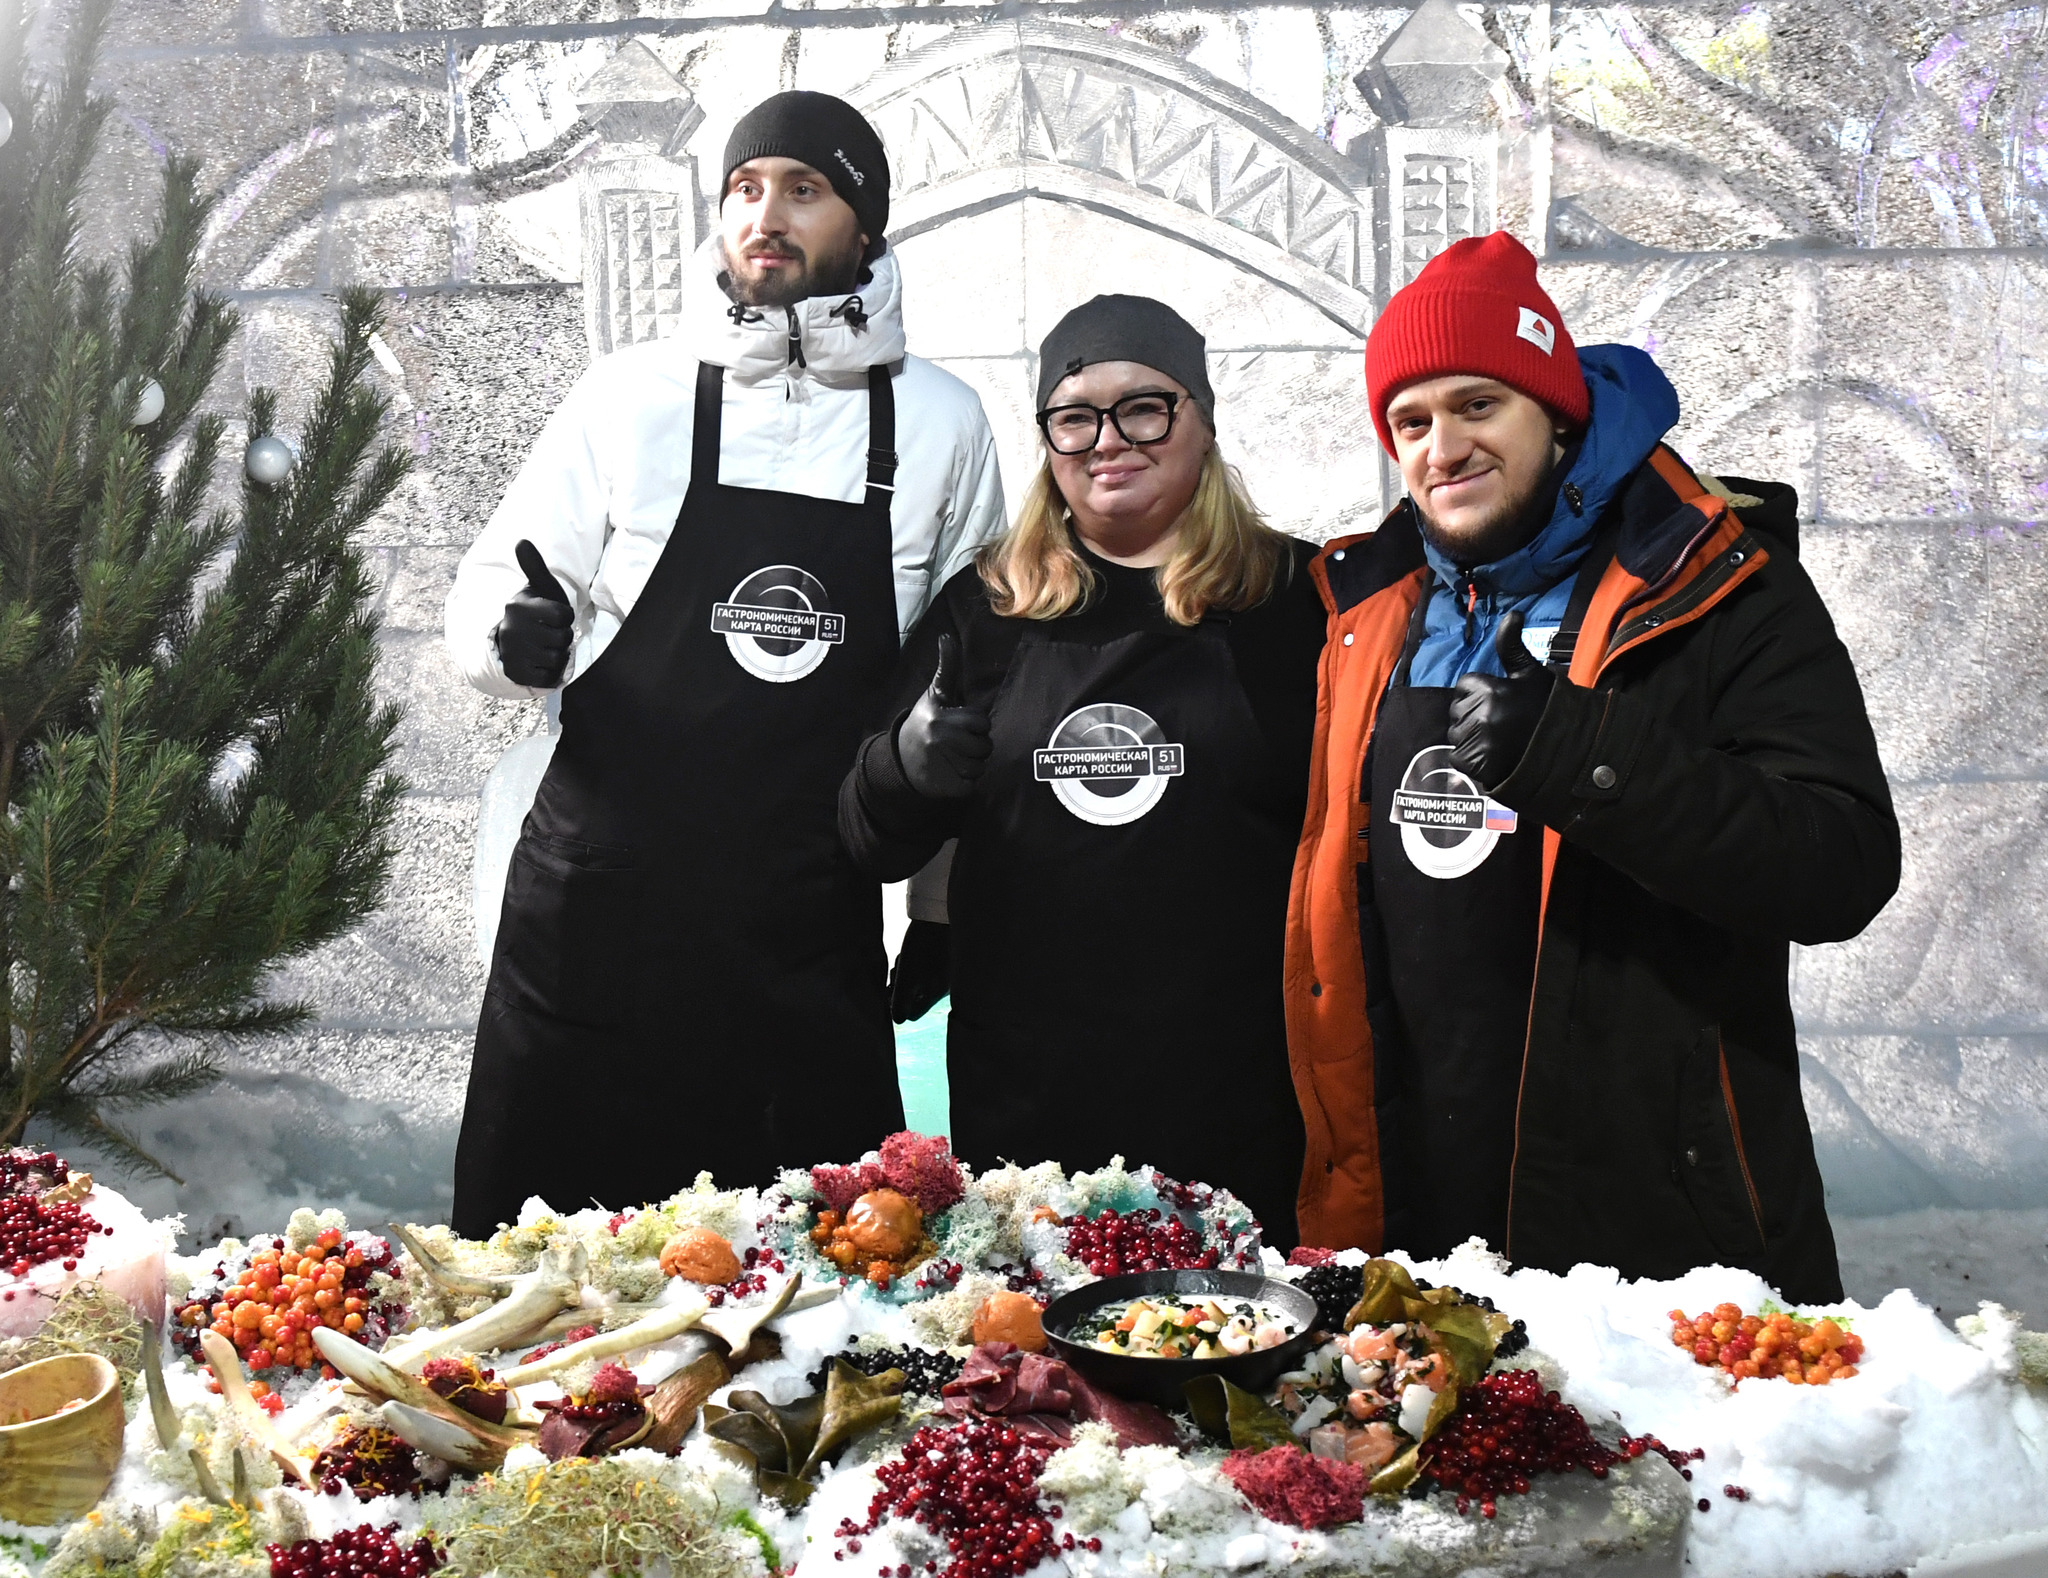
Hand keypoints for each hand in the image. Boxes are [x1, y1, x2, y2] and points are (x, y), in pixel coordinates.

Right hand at [494, 539, 573, 688]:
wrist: (512, 642)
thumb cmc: (535, 611)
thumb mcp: (538, 588)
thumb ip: (534, 566)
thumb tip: (521, 540)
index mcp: (518, 606)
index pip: (562, 615)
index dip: (565, 617)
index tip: (555, 616)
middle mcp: (512, 630)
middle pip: (562, 639)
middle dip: (562, 637)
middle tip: (550, 633)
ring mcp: (512, 653)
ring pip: (556, 659)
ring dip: (558, 655)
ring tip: (546, 647)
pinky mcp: (516, 674)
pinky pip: (548, 677)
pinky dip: (550, 672)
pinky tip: (541, 662)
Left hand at [889, 919, 950, 1022]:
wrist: (940, 912)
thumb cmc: (923, 944)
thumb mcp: (907, 974)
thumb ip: (901, 1000)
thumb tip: (897, 1021)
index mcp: (937, 993)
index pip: (912, 1014)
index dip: (896, 1006)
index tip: (888, 991)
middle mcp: (945, 987)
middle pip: (914, 998)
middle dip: (900, 986)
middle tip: (895, 971)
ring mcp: (946, 973)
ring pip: (918, 983)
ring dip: (905, 973)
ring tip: (903, 957)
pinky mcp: (944, 960)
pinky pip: (925, 971)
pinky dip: (914, 964)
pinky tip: (910, 951)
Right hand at [896, 633, 989, 798]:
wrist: (899, 759)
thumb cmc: (925, 721)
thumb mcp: (935, 695)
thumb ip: (947, 667)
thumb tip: (947, 636)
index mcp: (939, 718)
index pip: (982, 722)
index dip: (976, 724)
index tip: (961, 724)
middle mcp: (938, 741)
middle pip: (985, 746)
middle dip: (977, 745)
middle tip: (960, 743)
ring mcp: (939, 765)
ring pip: (980, 767)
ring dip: (973, 764)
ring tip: (956, 757)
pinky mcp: (942, 786)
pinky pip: (972, 786)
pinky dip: (966, 782)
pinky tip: (952, 772)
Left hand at [1447, 610, 1555, 790]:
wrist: (1563, 753)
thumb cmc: (1547, 709)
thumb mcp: (1531, 674)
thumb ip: (1512, 647)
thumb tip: (1513, 613)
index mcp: (1490, 689)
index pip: (1465, 685)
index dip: (1480, 692)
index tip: (1500, 701)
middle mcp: (1480, 714)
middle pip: (1458, 709)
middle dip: (1474, 713)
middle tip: (1502, 722)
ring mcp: (1476, 741)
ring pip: (1456, 732)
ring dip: (1471, 736)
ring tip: (1500, 739)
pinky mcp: (1474, 764)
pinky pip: (1458, 756)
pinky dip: (1471, 757)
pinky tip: (1493, 754)